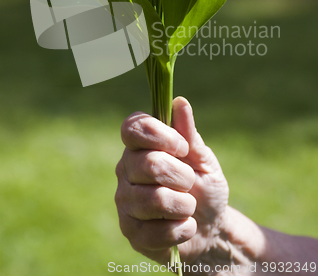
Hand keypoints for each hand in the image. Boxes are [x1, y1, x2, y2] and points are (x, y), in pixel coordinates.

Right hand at [115, 97, 229, 265]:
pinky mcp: (130, 231)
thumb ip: (189, 134)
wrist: (210, 226)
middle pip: (149, 164)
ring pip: (153, 200)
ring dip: (184, 205)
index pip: (132, 127)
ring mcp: (124, 200)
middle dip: (182, 176)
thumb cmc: (204, 186)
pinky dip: (181, 229)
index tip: (182, 146)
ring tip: (189, 206)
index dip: (159, 135)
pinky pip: (155, 231)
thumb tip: (180, 102)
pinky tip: (184, 226)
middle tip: (190, 182)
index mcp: (141, 145)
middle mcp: (125, 169)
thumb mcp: (203, 159)